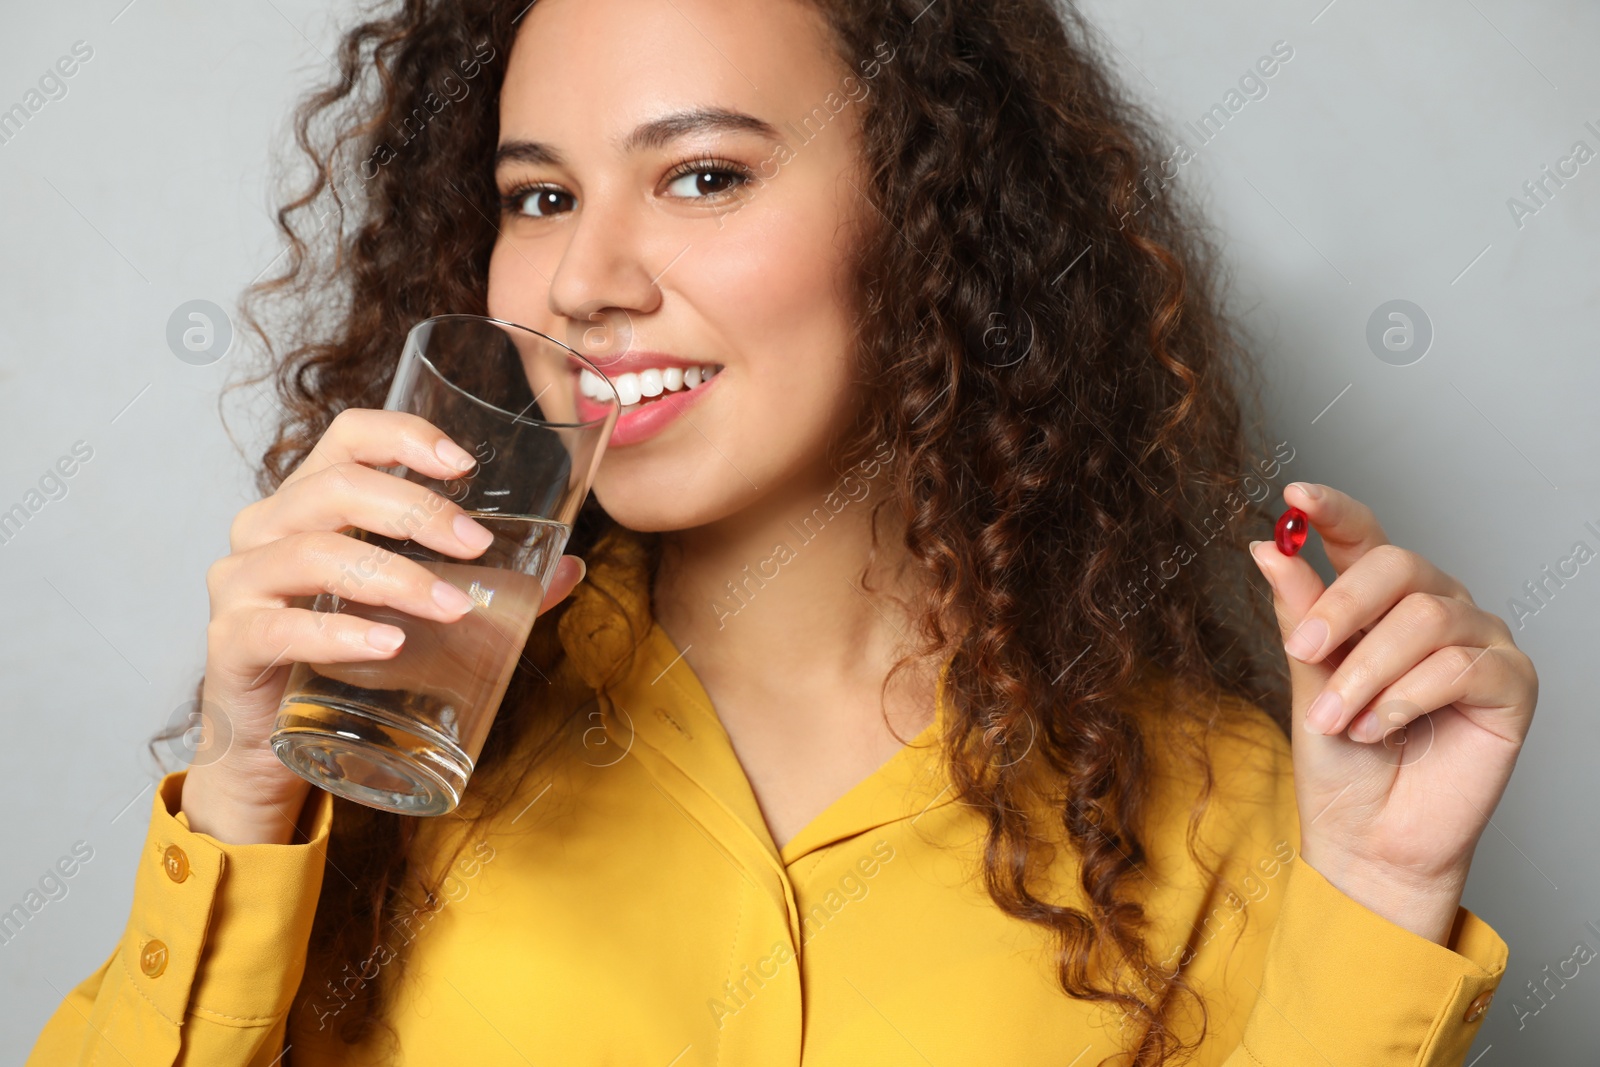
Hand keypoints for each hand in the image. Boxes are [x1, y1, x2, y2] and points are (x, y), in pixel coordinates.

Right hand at [183, 408, 587, 844]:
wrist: (275, 744)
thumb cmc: (348, 658)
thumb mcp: (420, 611)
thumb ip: (492, 589)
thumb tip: (569, 569)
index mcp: (310, 502)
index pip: (348, 436)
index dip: (404, 436)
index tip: (464, 464)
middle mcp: (266, 528)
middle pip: (336, 488)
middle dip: (416, 511)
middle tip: (475, 545)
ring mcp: (241, 584)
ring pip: (313, 553)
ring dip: (394, 576)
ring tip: (452, 606)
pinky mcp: (231, 643)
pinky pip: (281, 627)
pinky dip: (339, 632)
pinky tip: (387, 644)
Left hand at [1249, 482, 1536, 944]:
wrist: (1366, 838)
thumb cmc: (1340, 762)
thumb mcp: (1307, 679)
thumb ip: (1299, 613)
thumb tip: (1269, 548)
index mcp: (1384, 600)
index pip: (1364, 536)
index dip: (1334, 511)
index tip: (1294, 496)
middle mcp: (1438, 608)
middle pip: (1397, 566)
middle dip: (1341, 609)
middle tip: (1305, 655)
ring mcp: (1481, 643)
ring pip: (1424, 620)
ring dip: (1368, 673)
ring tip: (1342, 721)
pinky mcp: (1512, 685)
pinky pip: (1459, 666)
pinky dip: (1407, 698)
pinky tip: (1384, 729)